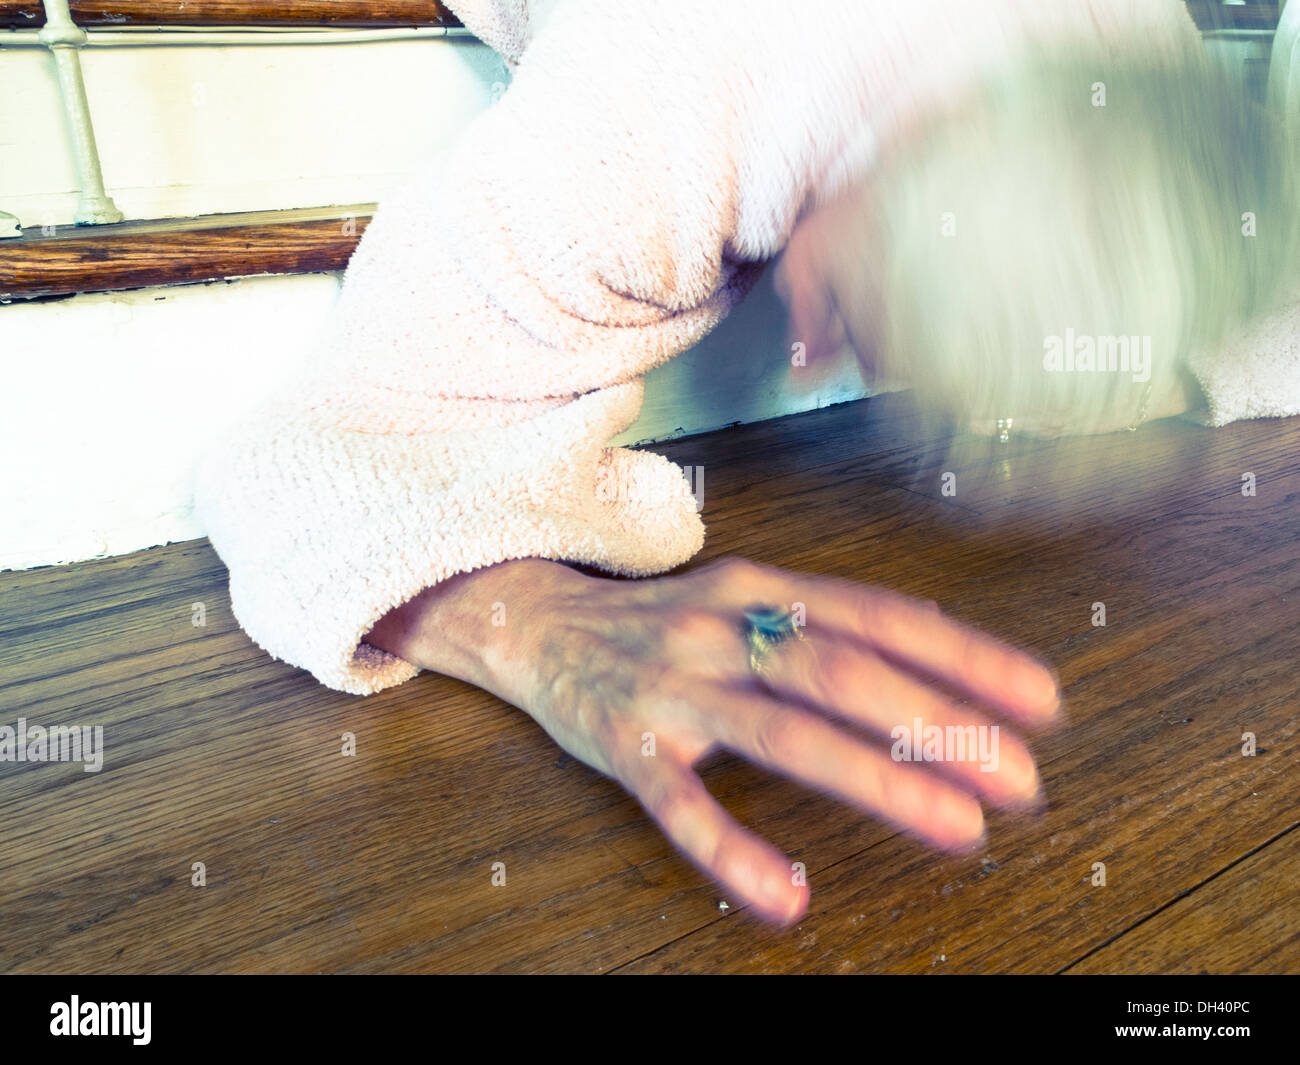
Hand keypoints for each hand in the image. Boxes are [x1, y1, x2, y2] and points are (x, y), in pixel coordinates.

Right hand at [368, 556, 1060, 925]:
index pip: (879, 616)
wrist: (533, 620)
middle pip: (843, 671)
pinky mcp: (627, 743)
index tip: (1041, 702)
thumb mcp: (740, 595)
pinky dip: (735, 849)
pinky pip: (683, 804)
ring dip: (875, 779)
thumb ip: (826, 618)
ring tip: (955, 826)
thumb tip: (935, 640)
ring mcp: (674, 686)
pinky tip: (787, 892)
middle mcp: (722, 628)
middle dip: (939, 724)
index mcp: (759, 589)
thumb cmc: (658, 619)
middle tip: (1019, 777)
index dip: (964, 656)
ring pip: (782, 731)